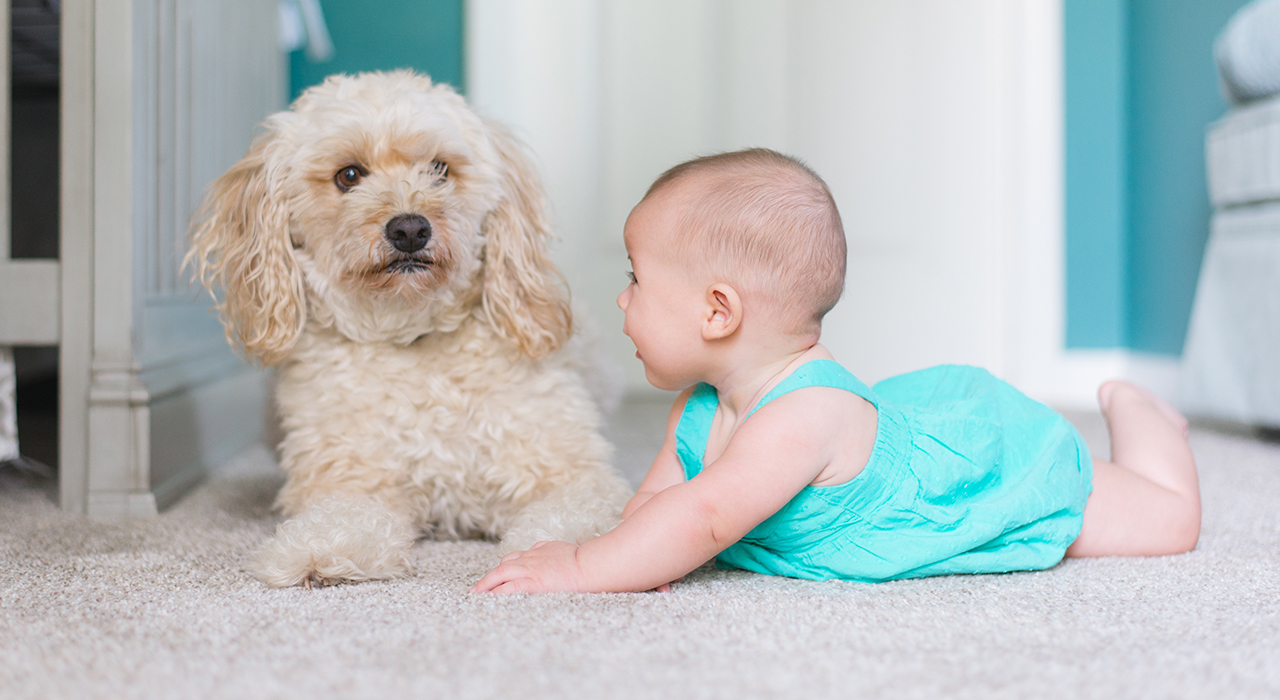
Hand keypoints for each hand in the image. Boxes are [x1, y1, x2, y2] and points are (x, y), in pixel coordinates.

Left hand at [470, 541, 587, 593]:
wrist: (588, 565)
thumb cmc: (579, 560)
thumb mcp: (558, 548)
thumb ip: (546, 549)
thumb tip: (540, 548)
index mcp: (537, 552)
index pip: (514, 558)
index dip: (502, 568)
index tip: (495, 577)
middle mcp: (530, 559)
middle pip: (503, 566)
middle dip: (488, 578)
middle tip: (476, 589)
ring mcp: (530, 570)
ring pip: (501, 573)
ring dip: (487, 584)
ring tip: (477, 594)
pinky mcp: (533, 583)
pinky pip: (511, 587)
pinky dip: (498, 592)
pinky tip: (491, 598)